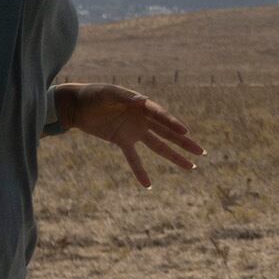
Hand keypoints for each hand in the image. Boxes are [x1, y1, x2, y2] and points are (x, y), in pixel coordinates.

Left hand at [58, 83, 203, 187]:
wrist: (77, 105)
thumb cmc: (93, 94)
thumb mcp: (108, 93)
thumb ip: (125, 97)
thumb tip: (141, 101)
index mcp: (142, 104)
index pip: (161, 116)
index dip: (173, 124)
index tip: (186, 132)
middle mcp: (143, 118)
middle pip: (167, 133)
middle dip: (184, 142)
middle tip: (201, 152)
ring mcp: (134, 131)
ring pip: (158, 146)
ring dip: (173, 156)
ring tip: (190, 166)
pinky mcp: (122, 141)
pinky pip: (134, 158)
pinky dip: (141, 171)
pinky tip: (149, 185)